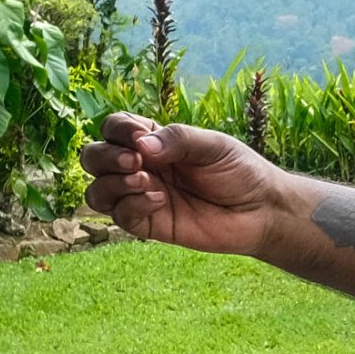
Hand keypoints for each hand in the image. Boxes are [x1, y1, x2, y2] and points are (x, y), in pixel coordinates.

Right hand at [80, 112, 294, 255]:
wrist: (261, 210)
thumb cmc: (239, 171)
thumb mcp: (212, 145)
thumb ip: (177, 140)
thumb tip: (140, 145)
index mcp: (153, 141)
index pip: (114, 128)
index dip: (118, 130)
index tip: (142, 136)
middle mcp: (141, 167)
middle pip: (93, 157)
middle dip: (105, 157)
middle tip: (137, 161)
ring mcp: (142, 196)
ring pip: (97, 191)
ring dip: (111, 183)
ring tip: (145, 181)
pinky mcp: (150, 225)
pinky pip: (120, 216)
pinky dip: (132, 205)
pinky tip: (159, 200)